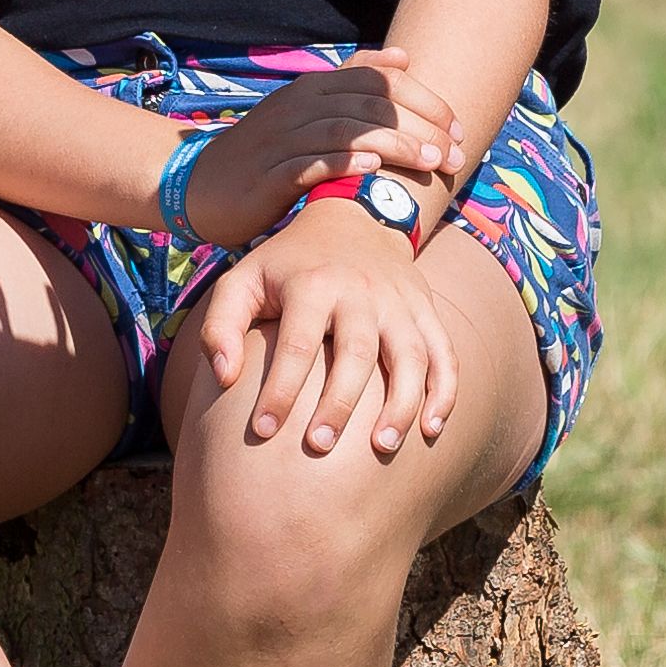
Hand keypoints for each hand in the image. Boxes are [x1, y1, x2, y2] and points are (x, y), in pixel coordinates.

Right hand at [180, 51, 466, 250]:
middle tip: (457, 152)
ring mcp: (283, 138)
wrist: (201, 186)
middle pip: (371, 104)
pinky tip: (372, 166)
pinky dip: (343, 161)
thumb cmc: (267, 152)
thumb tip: (404, 57)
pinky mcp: (269, 174)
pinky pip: (309, 162)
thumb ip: (352, 84)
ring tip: (432, 161)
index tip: (459, 126)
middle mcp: (300, 105)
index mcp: (314, 87)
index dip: (424, 99)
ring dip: (395, 144)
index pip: (379, 79)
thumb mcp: (308, 111)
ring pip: (347, 130)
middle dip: (422, 126)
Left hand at [185, 191, 461, 460]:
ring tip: (382, 447)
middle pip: (356, 352)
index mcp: (312, 284)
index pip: (297, 344)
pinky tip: (432, 430)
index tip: (262, 431)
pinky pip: (444, 353)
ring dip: (401, 404)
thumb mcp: (242, 280)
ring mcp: (399, 302)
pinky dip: (443, 392)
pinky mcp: (426, 311)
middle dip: (339, 403)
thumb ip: (221, 327)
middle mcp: (360, 291)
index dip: (279, 390)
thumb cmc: (288, 266)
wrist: (352, 219)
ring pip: (409, 355)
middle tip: (318, 447)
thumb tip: (224, 379)